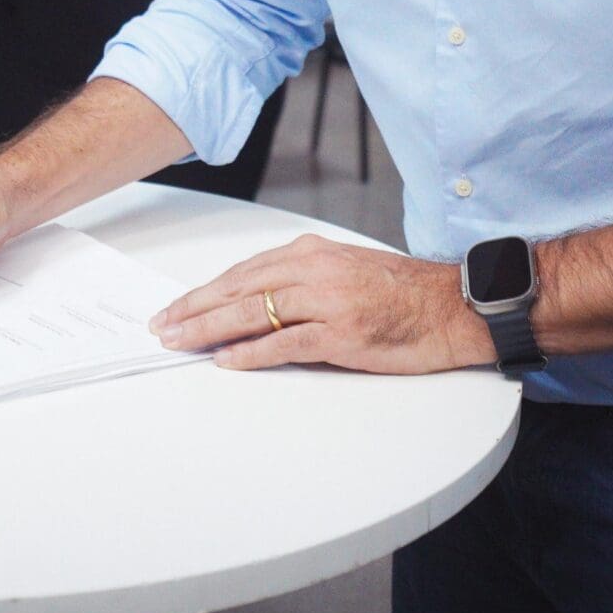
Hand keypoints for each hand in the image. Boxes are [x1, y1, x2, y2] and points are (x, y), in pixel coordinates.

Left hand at [151, 235, 487, 373]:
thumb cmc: (401, 293)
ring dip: (210, 329)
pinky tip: (226, 361)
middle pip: (238, 288)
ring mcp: (327, 300)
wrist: (450, 306)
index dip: (205, 292)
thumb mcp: (344, 272)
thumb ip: (302, 283)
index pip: (243, 272)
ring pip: (252, 312)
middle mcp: (314, 269)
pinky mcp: (341, 331)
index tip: (176, 307)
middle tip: (162, 326)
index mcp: (312, 252)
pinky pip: (285, 342)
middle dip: (194, 308)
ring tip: (180, 342)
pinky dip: (251, 352)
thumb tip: (255, 307)